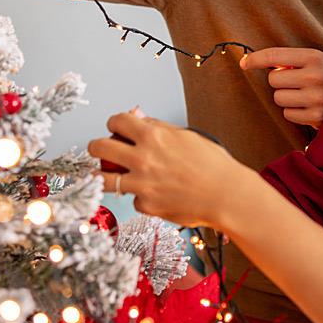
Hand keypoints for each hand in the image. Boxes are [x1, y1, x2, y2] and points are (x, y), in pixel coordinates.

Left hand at [88, 112, 254, 227]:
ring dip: (101, 176)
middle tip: (100, 150)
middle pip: (99, 148)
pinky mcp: (146, 205)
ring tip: (105, 176)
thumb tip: (137, 116)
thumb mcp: (186, 136)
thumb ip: (158, 127)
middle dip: (96, 147)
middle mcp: (143, 158)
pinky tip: (153, 194)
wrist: (227, 194)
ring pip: (103, 179)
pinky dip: (140, 197)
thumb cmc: (212, 164)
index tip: (117, 129)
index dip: (114, 124)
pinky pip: (133, 199)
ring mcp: (142, 184)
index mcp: (154, 136)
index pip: (116, 121)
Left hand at [240, 47, 322, 127]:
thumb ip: (293, 61)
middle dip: (280, 82)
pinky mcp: (315, 116)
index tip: (244, 63)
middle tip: (296, 83)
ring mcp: (315, 98)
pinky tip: (309, 107)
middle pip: (273, 80)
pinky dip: (294, 112)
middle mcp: (314, 76)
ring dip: (287, 98)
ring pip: (279, 98)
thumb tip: (258, 63)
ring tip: (305, 95)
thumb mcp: (319, 60)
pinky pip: (288, 114)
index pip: (275, 56)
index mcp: (314, 57)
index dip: (255, 59)